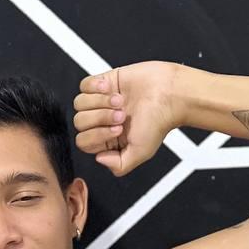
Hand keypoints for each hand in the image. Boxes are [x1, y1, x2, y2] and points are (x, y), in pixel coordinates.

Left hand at [73, 61, 180, 176]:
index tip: (119, 129)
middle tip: (122, 115)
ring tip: (120, 100)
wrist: (169, 93)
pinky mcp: (103, 83)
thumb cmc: (158, 121)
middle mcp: (101, 121)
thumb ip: (119, 165)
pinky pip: (84, 86)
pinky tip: (112, 88)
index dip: (98, 135)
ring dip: (100, 102)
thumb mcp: (141, 152)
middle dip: (101, 118)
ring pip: (80, 104)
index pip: (84, 142)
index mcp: (107, 139)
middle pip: (79, 122)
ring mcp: (100, 101)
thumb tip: (99, 159)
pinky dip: (95, 87)